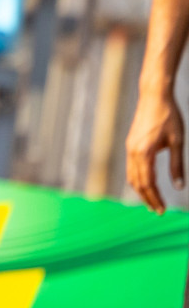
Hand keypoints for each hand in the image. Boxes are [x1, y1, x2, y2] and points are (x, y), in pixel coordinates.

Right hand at [126, 77, 184, 213]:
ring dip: (141, 190)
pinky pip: (131, 167)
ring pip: (131, 176)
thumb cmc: (168, 117)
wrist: (154, 96)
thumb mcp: (177, 142)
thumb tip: (179, 187)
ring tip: (151, 201)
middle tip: (157, 211)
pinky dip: (137, 179)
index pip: (148, 182)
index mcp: (144, 152)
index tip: (162, 210)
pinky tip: (145, 184)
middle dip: (147, 198)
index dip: (155, 198)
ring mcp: (129, 148)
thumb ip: (177, 165)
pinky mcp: (131, 144)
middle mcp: (133, 152)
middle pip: (137, 182)